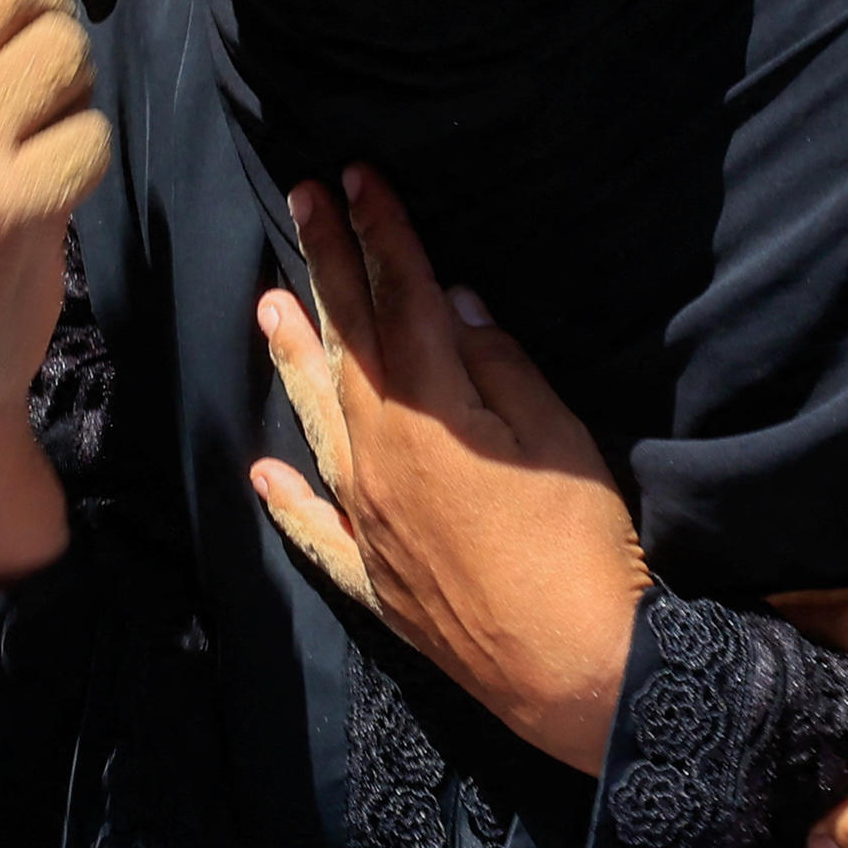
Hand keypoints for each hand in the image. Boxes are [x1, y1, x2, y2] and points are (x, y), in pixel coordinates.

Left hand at [253, 169, 651, 771]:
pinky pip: (318, 532)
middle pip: (350, 348)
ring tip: (269, 307)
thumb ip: (500, 365)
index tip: (360, 177)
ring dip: (295, 362)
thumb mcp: (559, 435)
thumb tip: (457, 303)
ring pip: (320, 424)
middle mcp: (381, 460)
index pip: (401, 302)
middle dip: (328, 268)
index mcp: (431, 413)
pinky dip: (289, 500)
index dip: (383, 235)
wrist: (578, 670)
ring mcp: (369, 523)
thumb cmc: (583, 545)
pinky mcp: (376, 581)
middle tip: (302, 202)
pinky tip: (265, 472)